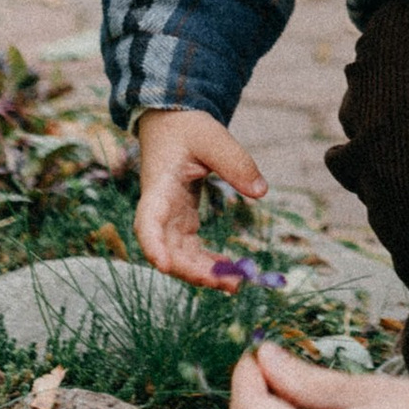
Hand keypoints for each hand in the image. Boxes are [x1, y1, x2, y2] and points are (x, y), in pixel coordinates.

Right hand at [136, 106, 266, 286]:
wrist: (171, 124)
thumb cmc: (187, 128)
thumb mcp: (213, 138)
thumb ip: (236, 163)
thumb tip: (260, 192)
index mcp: (159, 186)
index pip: (148, 221)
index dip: (152, 245)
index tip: (163, 266)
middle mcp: (159, 208)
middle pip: (166, 248)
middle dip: (192, 271)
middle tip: (229, 284)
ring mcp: (168, 218)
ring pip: (178, 255)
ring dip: (203, 272)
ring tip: (235, 285)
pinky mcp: (181, 221)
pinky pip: (190, 249)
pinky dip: (206, 262)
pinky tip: (229, 270)